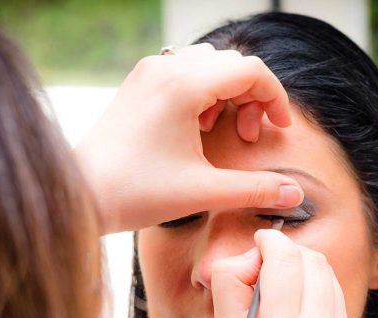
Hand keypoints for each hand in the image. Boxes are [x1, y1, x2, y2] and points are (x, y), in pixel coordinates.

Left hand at [74, 44, 302, 233]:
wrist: (80, 194)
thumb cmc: (134, 192)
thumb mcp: (203, 192)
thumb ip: (254, 190)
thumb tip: (296, 195)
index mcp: (183, 86)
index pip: (251, 70)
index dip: (275, 98)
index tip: (278, 130)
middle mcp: (165, 68)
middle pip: (231, 63)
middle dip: (252, 96)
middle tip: (249, 135)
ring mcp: (148, 72)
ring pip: (208, 62)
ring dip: (227, 91)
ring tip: (221, 129)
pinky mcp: (137, 83)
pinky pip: (183, 69)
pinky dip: (202, 89)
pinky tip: (196, 126)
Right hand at [210, 229, 357, 317]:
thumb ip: (231, 289)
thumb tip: (249, 256)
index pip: (284, 258)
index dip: (267, 242)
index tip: (254, 245)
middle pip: (310, 259)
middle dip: (284, 253)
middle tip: (258, 272)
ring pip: (325, 274)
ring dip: (300, 269)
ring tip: (272, 292)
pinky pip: (332, 297)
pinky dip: (312, 290)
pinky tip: (290, 311)